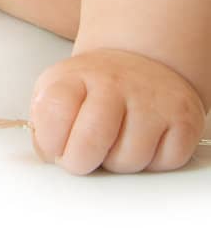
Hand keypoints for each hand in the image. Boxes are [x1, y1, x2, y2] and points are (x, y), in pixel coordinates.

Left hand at [28, 48, 207, 173]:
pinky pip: (163, 163)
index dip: (49, 141)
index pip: (54, 112)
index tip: (54, 146)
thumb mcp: (58, 88)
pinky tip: (144, 141)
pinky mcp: (184, 119)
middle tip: (81, 157)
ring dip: (118, 163)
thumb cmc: (95, 88)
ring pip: (129, 161)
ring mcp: (152, 100)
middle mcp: (116, 83)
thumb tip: (43, 152)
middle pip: (90, 142)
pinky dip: (152, 164)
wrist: (142, 63)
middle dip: (80, 162)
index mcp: (78, 76)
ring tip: (116, 142)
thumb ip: (43, 119)